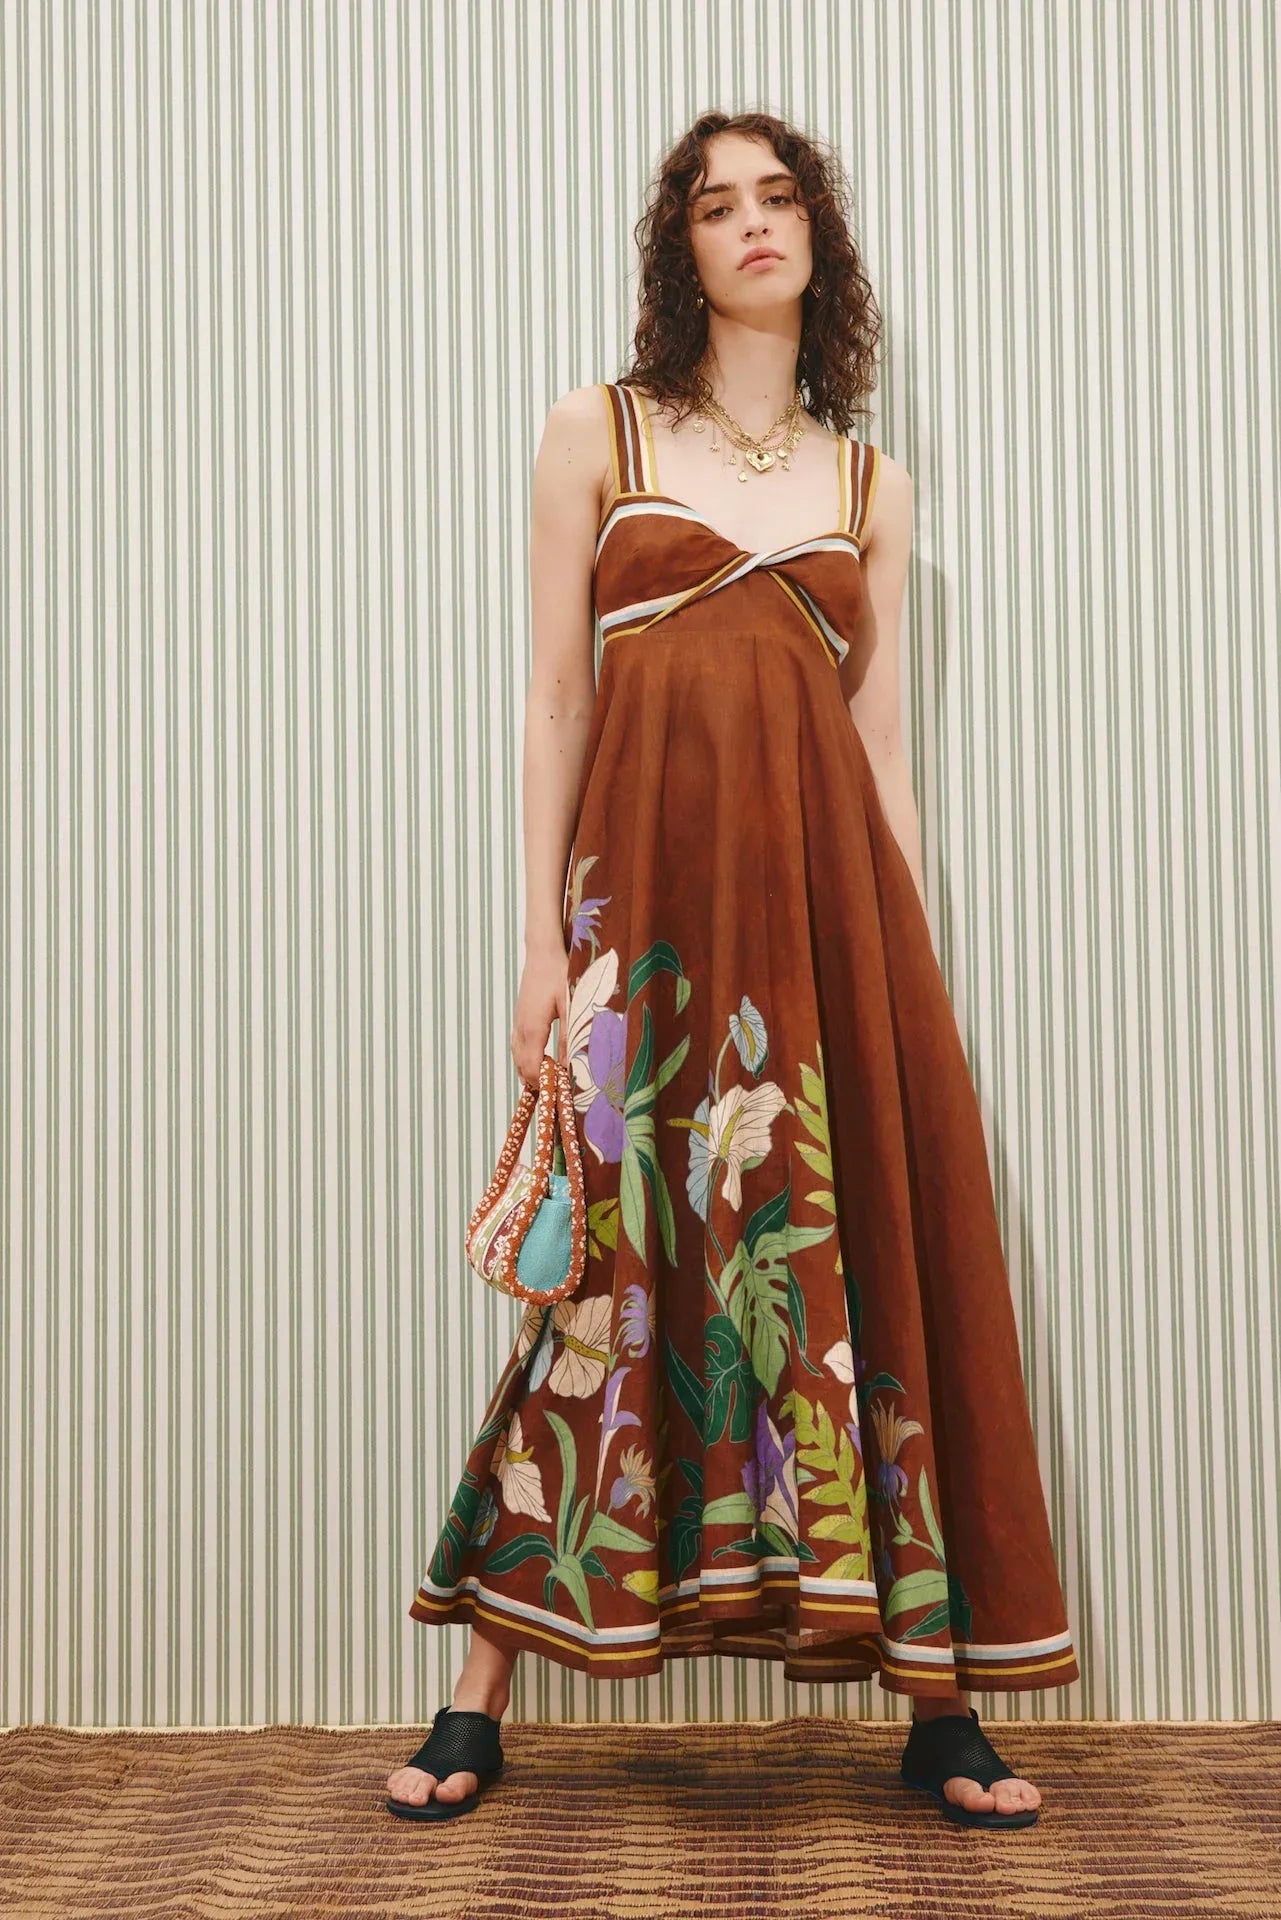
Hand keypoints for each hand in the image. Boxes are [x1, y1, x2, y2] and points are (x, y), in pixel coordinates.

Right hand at [510, 940, 569, 1087]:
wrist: (542, 952)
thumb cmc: (559, 974)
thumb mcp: (571, 1006)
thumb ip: (570, 1037)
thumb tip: (570, 1065)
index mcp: (533, 1029)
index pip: (533, 1068)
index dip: (545, 1084)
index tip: (561, 1094)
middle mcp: (521, 1029)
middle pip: (523, 1067)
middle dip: (538, 1083)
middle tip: (557, 1095)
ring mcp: (518, 1024)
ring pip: (517, 1058)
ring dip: (530, 1073)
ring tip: (547, 1086)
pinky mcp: (519, 1018)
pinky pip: (517, 1048)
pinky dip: (525, 1061)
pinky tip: (536, 1064)